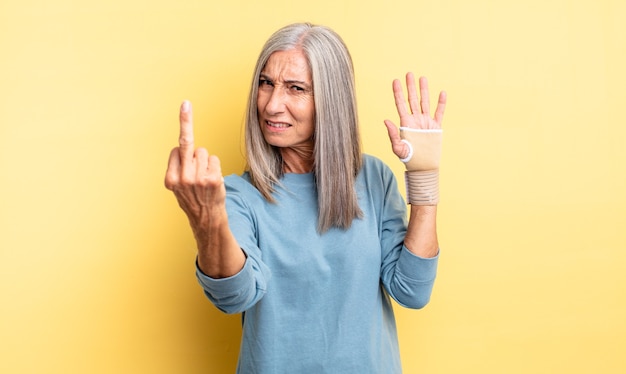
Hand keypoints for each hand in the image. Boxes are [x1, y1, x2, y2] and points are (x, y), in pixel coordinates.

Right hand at [164, 101, 225, 239]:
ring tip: (205, 179)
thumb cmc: (193, 199)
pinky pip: (214, 159)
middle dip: (185, 121)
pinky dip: (215, 166)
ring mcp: (198, 179)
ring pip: (203, 152)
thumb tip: (181, 146)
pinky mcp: (213, 179)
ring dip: (205, 162)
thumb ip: (178, 167)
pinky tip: (213, 180)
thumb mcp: (178, 187)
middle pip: (187, 143)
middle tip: (185, 103)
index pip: (176, 150)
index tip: (180, 132)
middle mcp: (183, 178)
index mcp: (170, 179)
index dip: (182, 153)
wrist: (207, 220)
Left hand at [383, 73, 446, 159]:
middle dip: (410, 86)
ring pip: (425, 102)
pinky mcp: (435, 126)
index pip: (400, 104)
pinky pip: (439, 112)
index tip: (395, 81)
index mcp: (405, 123)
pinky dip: (441, 103)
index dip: (398, 92)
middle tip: (409, 73)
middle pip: (412, 99)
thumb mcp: (398, 148)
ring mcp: (425, 122)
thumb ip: (392, 135)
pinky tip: (441, 93)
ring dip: (424, 90)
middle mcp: (415, 119)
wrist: (422, 165)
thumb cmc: (409, 158)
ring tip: (423, 78)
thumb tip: (386, 120)